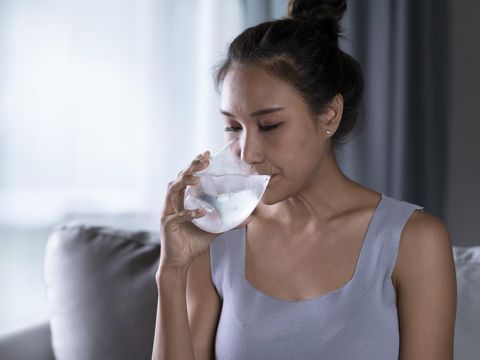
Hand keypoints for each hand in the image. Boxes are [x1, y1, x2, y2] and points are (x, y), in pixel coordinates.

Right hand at [158, 151, 217, 270]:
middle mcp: (173, 203)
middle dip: (191, 168)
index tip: (207, 154)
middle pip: (179, 179)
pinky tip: (201, 211)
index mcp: (182, 199)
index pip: (187, 177)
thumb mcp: (215, 229)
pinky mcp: (168, 225)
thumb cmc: (194, 242)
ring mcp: (168, 213)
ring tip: (198, 179)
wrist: (181, 262)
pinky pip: (178, 216)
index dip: (195, 165)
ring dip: (185, 183)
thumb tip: (249, 217)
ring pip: (172, 191)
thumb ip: (228, 221)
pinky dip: (189, 213)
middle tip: (203, 160)